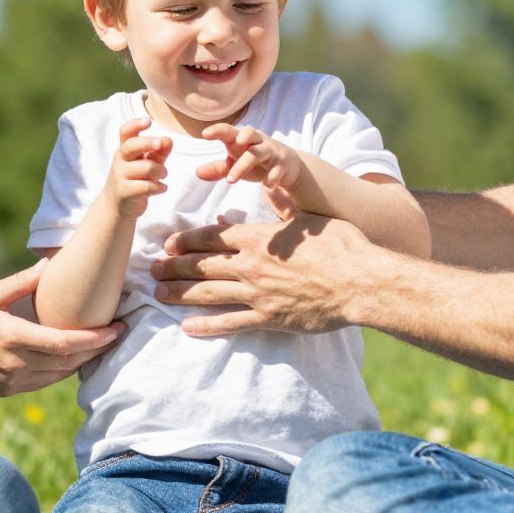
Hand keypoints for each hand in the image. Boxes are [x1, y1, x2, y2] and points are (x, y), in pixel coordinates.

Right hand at [0, 264, 121, 395]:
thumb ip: (19, 283)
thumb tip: (48, 264)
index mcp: (12, 337)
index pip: (65, 342)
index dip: (95, 338)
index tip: (116, 329)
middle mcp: (16, 364)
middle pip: (70, 361)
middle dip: (98, 349)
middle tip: (119, 333)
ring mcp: (13, 381)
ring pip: (60, 375)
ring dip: (83, 361)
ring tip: (101, 343)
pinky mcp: (9, 391)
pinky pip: (45, 382)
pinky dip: (63, 369)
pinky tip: (72, 356)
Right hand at [103, 116, 171, 220]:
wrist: (116, 206)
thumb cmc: (134, 180)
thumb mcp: (146, 163)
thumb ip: (158, 151)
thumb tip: (168, 139)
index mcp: (125, 150)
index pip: (125, 132)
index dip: (135, 124)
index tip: (148, 121)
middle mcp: (121, 160)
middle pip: (131, 145)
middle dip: (148, 142)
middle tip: (160, 143)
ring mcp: (120, 176)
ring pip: (146, 167)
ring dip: (161, 171)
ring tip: (163, 175)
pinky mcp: (125, 192)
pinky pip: (147, 186)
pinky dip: (159, 187)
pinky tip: (161, 188)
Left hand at [150, 213, 375, 336]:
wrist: (361, 282)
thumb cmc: (341, 246)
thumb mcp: (309, 218)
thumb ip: (283, 205)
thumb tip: (270, 185)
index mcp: (258, 237)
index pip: (212, 236)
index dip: (186, 240)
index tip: (168, 243)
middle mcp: (251, 264)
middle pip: (202, 264)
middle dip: (173, 266)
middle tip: (152, 268)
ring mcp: (257, 293)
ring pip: (208, 293)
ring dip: (180, 293)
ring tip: (159, 292)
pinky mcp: (268, 318)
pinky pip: (230, 324)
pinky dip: (206, 326)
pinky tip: (187, 328)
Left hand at [197, 124, 303, 216]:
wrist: (288, 166)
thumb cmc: (255, 162)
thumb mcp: (235, 164)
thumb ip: (218, 168)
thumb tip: (197, 173)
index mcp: (243, 139)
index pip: (230, 130)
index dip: (218, 130)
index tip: (204, 134)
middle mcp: (258, 141)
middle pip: (248, 135)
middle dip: (238, 142)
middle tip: (225, 154)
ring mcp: (271, 152)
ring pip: (258, 153)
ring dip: (243, 165)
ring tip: (230, 180)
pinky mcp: (283, 165)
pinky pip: (278, 170)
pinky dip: (272, 177)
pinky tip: (267, 185)